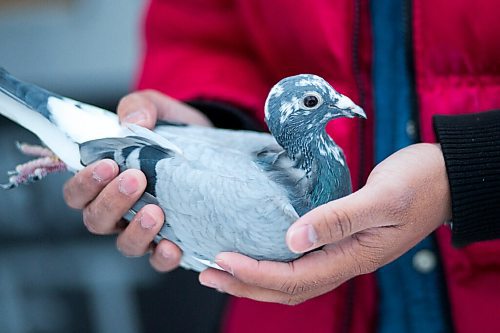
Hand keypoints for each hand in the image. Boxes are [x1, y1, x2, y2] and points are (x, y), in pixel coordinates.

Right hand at [64, 90, 211, 271]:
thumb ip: (139, 108)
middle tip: (135, 179)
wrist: (210, 143)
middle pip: (96, 220)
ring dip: (136, 232)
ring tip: (155, 211)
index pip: (77, 193)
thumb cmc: (172, 129)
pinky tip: (173, 246)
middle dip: (112, 202)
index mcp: (104, 181)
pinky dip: (162, 257)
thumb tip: (134, 123)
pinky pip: (158, 260)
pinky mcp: (171, 239)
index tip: (108, 164)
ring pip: (125, 244)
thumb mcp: (156, 109)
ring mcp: (143, 228)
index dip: (85, 184)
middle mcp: (118, 210)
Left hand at [199, 143, 450, 303]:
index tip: (222, 260)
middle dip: (245, 284)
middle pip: (287, 288)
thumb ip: (338, 218)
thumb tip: (292, 238)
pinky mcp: (340, 239)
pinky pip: (301, 261)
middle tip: (208, 273)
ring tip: (223, 268)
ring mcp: (342, 253)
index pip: (294, 278)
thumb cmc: (418, 185)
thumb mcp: (382, 198)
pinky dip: (273, 260)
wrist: (443, 179)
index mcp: (353, 257)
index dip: (255, 274)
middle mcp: (344, 262)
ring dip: (256, 277)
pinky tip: (258, 248)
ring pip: (292, 278)